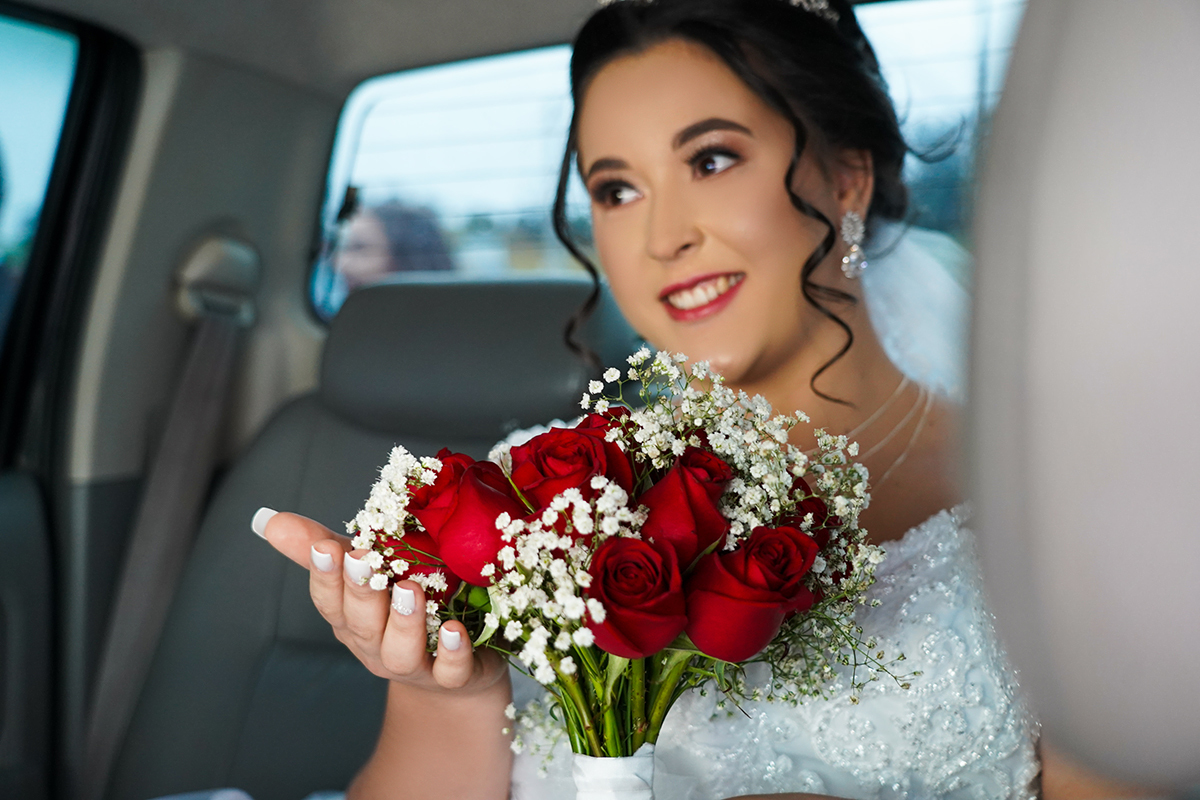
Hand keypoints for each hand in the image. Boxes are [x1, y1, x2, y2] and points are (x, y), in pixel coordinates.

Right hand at [257, 510, 509, 696]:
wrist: (455, 672)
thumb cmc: (400, 611)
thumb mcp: (363, 575)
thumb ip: (320, 547)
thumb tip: (270, 520)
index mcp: (352, 619)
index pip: (330, 600)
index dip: (325, 576)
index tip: (325, 546)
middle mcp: (377, 646)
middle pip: (361, 624)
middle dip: (359, 592)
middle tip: (362, 559)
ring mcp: (416, 665)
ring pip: (400, 652)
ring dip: (403, 622)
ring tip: (410, 590)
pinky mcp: (456, 677)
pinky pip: (451, 672)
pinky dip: (451, 653)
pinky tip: (454, 630)